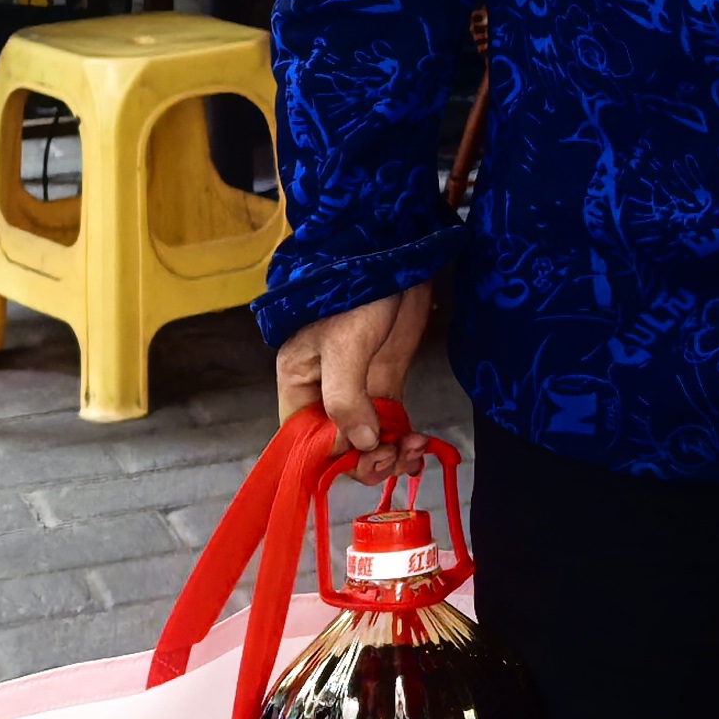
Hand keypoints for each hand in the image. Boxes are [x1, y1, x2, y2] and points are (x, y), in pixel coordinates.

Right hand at [277, 284, 433, 478]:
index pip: (304, 441)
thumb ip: (346, 397)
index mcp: (299, 385)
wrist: (394, 256)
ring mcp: (359, 392)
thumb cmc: (355, 291)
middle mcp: (324, 396)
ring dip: (390, 456)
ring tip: (412, 449)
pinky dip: (403, 443)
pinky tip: (420, 448)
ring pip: (368, 443)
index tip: (363, 459)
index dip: (331, 459)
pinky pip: (390, 427)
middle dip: (365, 462)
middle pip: (337, 449)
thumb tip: (362, 443)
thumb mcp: (345, 343)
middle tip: (392, 455)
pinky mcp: (386, 385)